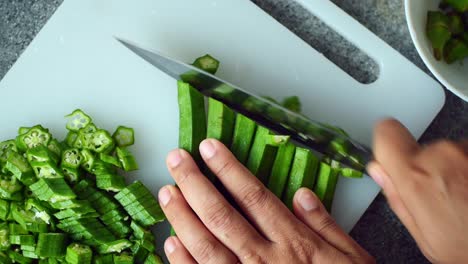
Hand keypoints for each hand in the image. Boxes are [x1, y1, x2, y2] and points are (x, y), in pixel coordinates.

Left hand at [159, 139, 373, 263]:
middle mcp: (266, 260)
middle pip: (222, 215)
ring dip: (183, 217)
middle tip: (176, 159)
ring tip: (166, 192)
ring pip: (207, 246)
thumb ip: (326, 225)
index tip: (208, 148)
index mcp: (294, 242)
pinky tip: (171, 243)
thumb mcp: (352, 258)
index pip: (253, 196)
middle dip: (195, 184)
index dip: (228, 169)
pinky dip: (184, 263)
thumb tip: (302, 193)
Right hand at [367, 119, 467, 263]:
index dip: (387, 144)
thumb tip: (380, 170)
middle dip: (427, 168)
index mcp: (416, 177)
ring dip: (455, 170)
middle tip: (442, 196)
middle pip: (421, 148)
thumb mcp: (423, 234)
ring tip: (465, 198)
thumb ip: (396, 196)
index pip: (386, 131)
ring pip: (449, 153)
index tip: (393, 155)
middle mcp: (443, 156)